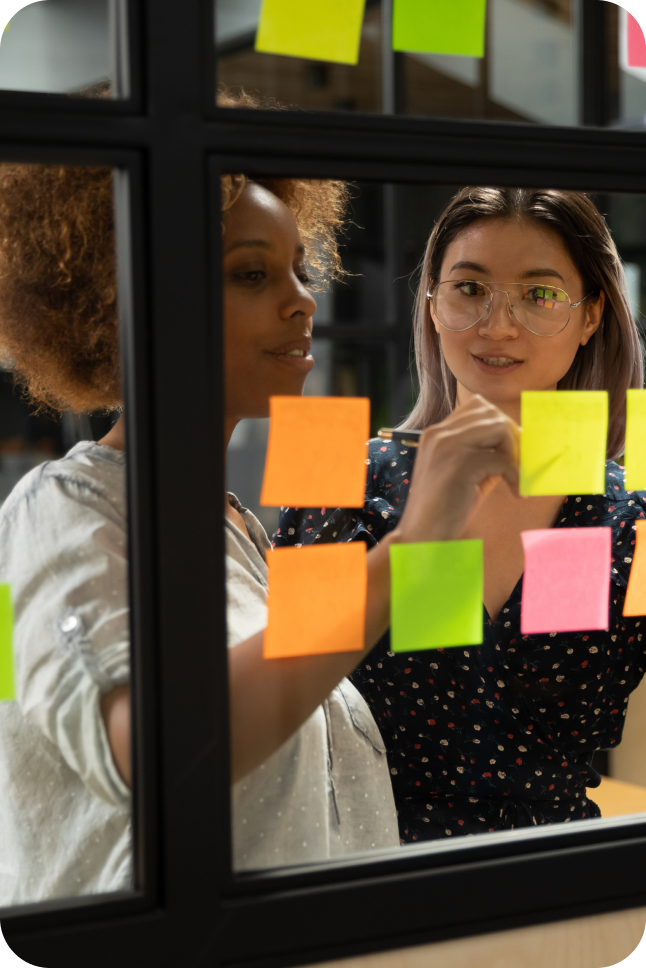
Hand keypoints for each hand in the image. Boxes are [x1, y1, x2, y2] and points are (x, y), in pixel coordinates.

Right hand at [392, 396, 519, 544]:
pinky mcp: (460, 464)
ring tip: (516, 477)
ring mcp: (447, 446)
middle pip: (491, 413)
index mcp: (436, 433)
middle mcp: (438, 433)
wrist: (422, 537)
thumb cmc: (446, 509)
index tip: (510, 453)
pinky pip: (502, 459)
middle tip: (517, 465)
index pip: (478, 406)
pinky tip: (515, 493)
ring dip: (514, 452)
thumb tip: (522, 443)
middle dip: (512, 436)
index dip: (501, 426)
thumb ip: (486, 454)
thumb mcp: (466, 474)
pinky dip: (515, 476)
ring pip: (498, 428)